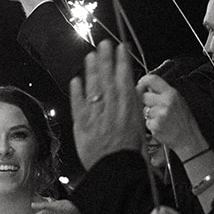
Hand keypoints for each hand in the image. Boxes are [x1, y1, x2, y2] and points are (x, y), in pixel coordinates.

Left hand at [70, 40, 142, 169]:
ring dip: (92, 71)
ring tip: (90, 56)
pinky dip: (77, 92)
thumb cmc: (128, 150)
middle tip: (104, 44)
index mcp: (128, 109)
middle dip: (106, 60)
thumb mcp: (137, 125)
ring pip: (94, 89)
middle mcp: (112, 110)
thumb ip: (132, 106)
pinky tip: (76, 80)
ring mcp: (96, 117)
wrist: (115, 169)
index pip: (125, 80)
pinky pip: (79, 105)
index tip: (121, 48)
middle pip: (108, 80)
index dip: (122, 62)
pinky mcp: (82, 125)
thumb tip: (130, 89)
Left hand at [136, 73, 203, 158]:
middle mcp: (165, 102)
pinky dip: (151, 125)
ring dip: (148, 115)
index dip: (143, 81)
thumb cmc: (183, 121)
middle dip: (145, 102)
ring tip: (161, 119)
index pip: (152, 79)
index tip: (140, 86)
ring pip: (143, 110)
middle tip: (155, 109)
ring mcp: (160, 114)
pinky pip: (146, 122)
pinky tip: (161, 126)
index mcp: (172, 93)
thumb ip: (163, 93)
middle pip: (143, 96)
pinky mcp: (155, 125)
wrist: (188, 139)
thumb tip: (147, 87)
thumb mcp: (178, 101)